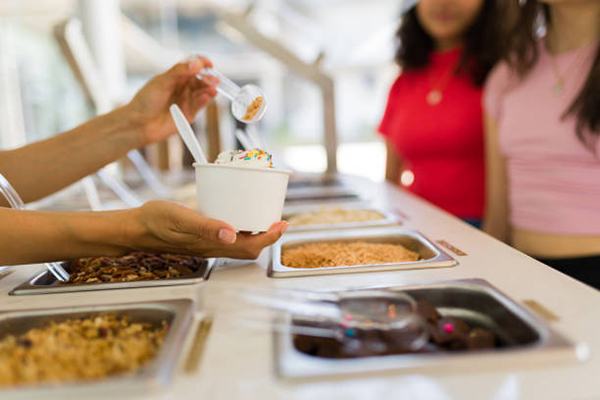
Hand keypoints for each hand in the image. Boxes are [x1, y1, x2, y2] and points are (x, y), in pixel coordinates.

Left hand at [126, 56, 218, 145]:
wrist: (139, 124)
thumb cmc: (145, 101)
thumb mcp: (161, 82)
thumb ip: (179, 72)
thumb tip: (196, 64)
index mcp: (175, 75)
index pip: (192, 65)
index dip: (202, 62)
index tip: (208, 64)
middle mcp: (182, 86)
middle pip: (201, 78)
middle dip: (209, 77)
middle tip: (214, 78)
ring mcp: (187, 99)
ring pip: (203, 91)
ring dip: (210, 88)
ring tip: (214, 87)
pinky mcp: (190, 113)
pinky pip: (200, 104)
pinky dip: (206, 99)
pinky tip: (209, 95)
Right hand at [126, 200, 287, 258]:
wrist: (135, 227)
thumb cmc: (155, 222)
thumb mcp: (181, 219)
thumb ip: (206, 227)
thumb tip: (232, 234)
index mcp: (212, 245)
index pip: (250, 246)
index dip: (270, 237)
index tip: (282, 224)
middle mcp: (213, 247)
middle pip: (249, 248)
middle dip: (268, 236)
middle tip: (278, 219)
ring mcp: (208, 244)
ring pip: (240, 243)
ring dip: (256, 232)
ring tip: (264, 215)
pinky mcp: (202, 237)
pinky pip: (229, 236)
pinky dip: (241, 227)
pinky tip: (239, 213)